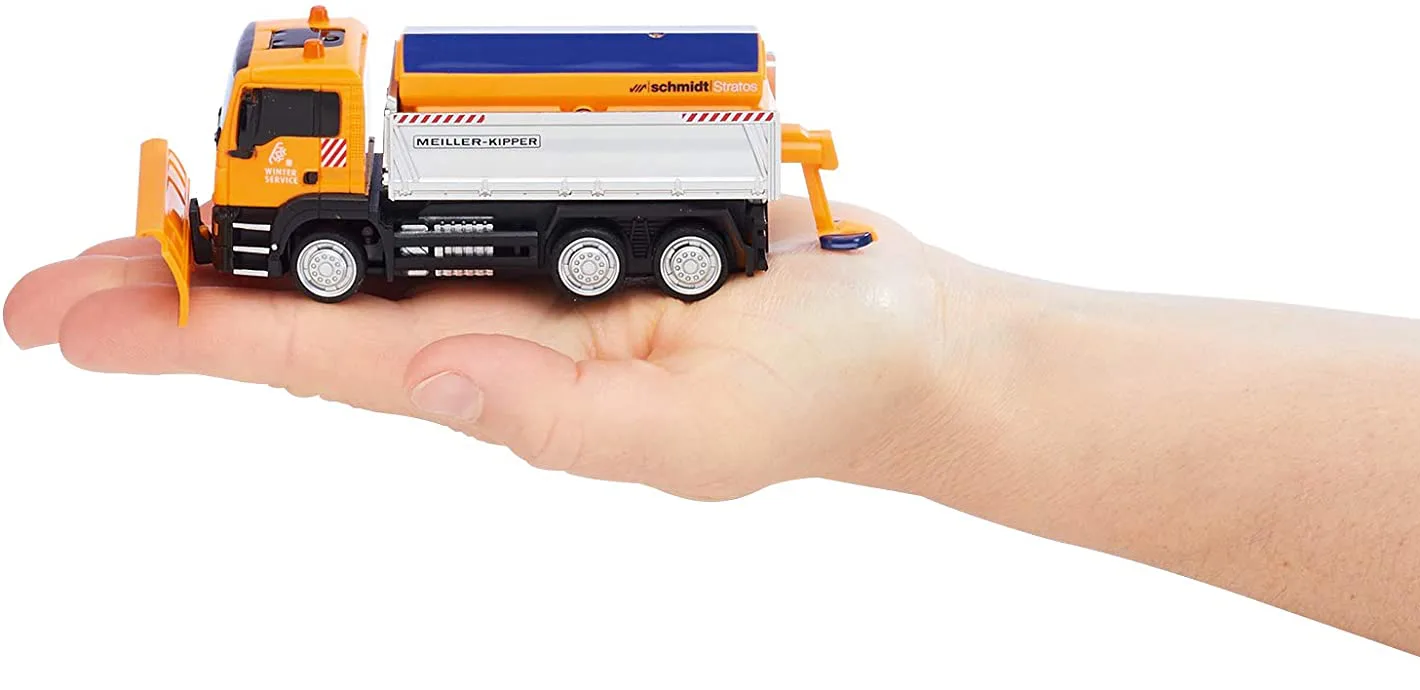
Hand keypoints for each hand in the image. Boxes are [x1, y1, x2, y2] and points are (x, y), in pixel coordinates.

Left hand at [4, 198, 958, 499]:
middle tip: (62, 281)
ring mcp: (536, 255)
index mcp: (508, 380)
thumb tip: (428, 377)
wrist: (891, 331)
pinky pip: (468, 171)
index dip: (197, 334)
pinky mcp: (580, 198)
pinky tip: (326, 164)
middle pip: (319, 295)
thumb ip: (557, 421)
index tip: (80, 316)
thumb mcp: (690, 438)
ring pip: (377, 229)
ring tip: (156, 220)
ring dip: (266, 218)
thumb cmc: (806, 396)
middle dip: (189, 288)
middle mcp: (500, 320)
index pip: (326, 358)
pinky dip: (384, 161)